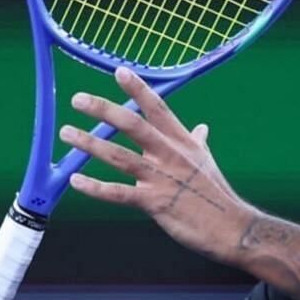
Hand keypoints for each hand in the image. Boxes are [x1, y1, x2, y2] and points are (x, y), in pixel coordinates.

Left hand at [61, 67, 254, 263]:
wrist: (231, 227)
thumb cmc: (217, 194)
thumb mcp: (207, 162)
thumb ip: (198, 142)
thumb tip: (202, 128)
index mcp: (182, 141)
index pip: (158, 108)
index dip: (138, 89)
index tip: (119, 72)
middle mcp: (170, 154)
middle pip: (133, 125)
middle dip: (104, 110)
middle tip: (78, 99)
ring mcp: (161, 178)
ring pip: (119, 156)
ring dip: (90, 144)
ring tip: (67, 134)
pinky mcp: (154, 203)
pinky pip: (119, 193)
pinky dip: (95, 188)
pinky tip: (76, 181)